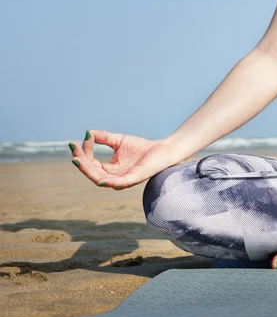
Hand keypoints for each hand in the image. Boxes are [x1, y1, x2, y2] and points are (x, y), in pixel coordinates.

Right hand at [68, 130, 182, 189]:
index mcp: (110, 170)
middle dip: (81, 163)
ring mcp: (124, 180)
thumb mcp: (119, 141)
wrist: (163, 150)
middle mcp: (115, 178)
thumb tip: (87, 133)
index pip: (91, 164)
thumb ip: (104, 138)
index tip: (83, 139)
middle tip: (74, 151)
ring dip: (89, 171)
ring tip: (79, 159)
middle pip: (92, 174)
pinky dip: (109, 182)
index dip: (84, 154)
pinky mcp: (134, 179)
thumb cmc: (142, 147)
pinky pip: (119, 184)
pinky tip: (100, 179)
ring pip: (101, 180)